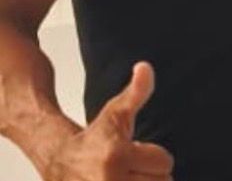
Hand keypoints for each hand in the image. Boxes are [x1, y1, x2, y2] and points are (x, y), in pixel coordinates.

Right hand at [47, 62, 172, 180]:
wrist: (60, 160)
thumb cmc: (95, 136)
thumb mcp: (116, 112)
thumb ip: (136, 91)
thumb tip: (145, 67)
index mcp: (116, 156)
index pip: (165, 162)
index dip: (155, 156)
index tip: (137, 151)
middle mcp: (110, 180)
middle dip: (151, 174)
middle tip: (131, 168)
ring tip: (128, 177)